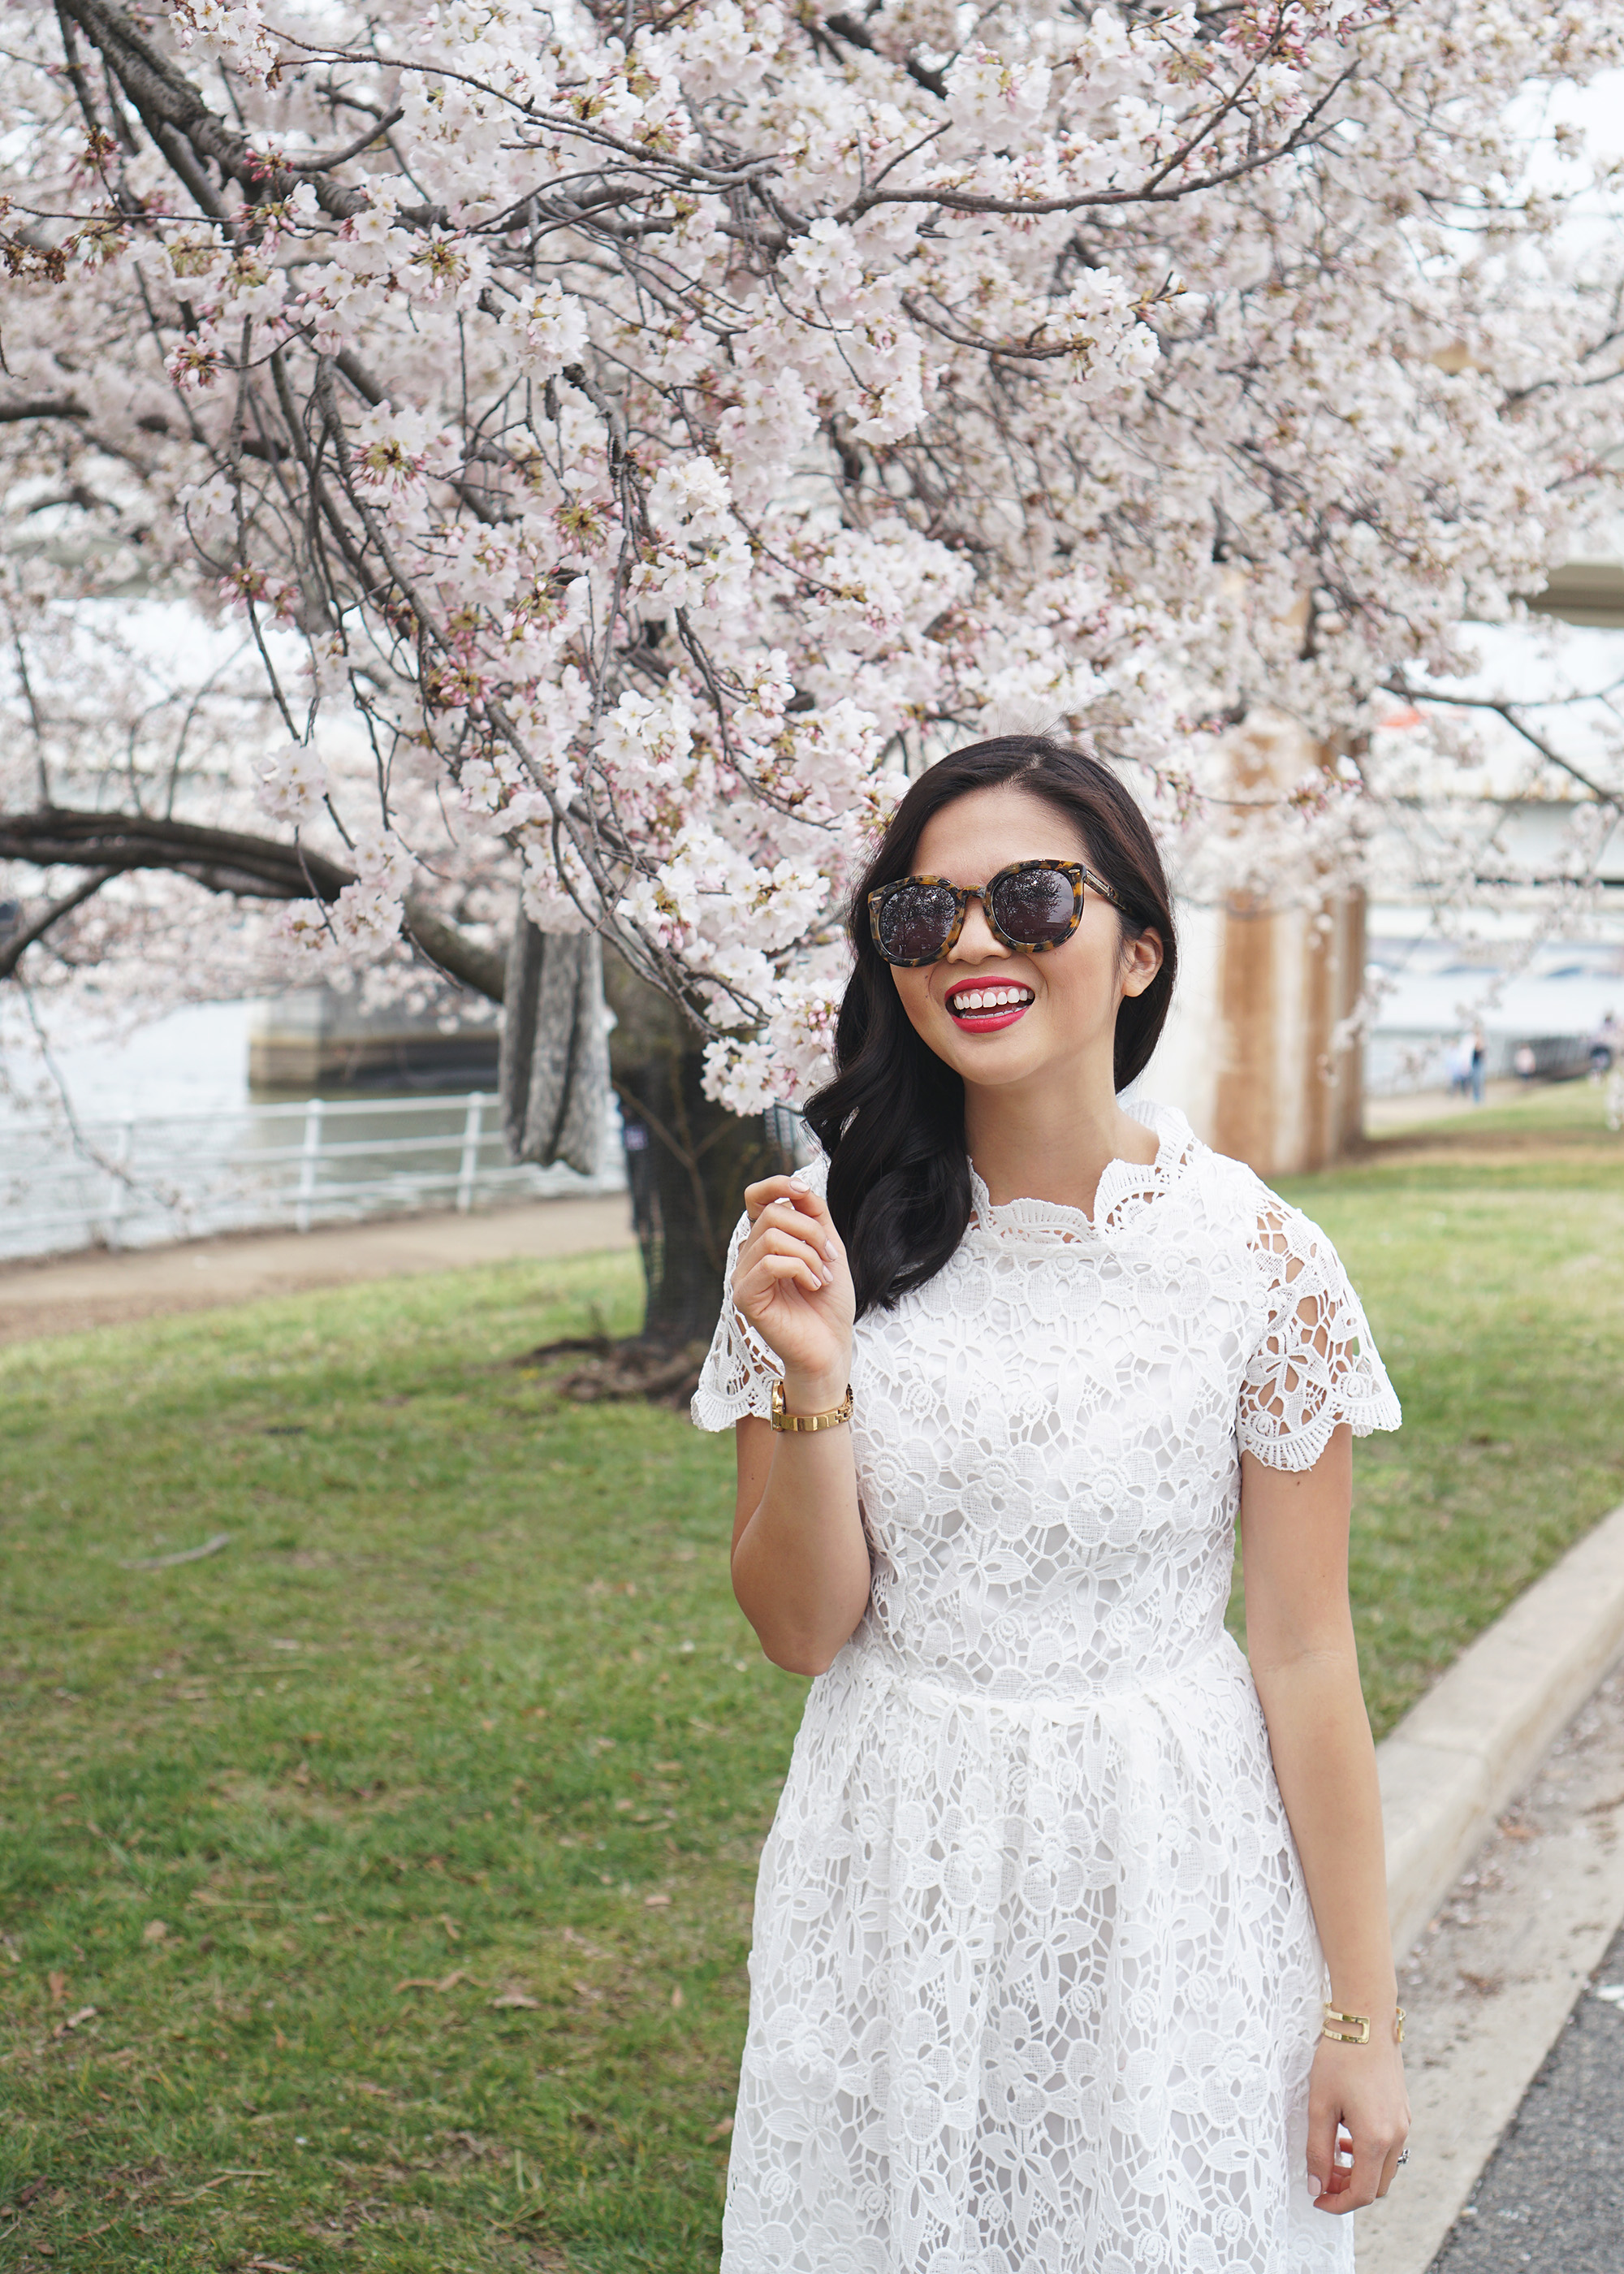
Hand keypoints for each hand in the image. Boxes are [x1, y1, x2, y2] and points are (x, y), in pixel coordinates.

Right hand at [733, 1175, 853, 1403]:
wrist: (831, 1346)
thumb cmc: (829, 1303)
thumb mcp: (829, 1248)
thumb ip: (815, 1216)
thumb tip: (801, 1185)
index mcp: (767, 1241)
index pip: (755, 1197)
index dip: (776, 1184)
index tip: (803, 1190)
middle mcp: (749, 1255)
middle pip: (773, 1215)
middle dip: (811, 1232)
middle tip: (828, 1259)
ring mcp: (743, 1276)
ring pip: (772, 1238)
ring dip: (809, 1254)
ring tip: (821, 1277)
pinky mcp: (745, 1297)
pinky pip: (770, 1263)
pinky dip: (800, 1269)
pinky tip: (812, 1286)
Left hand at [1306, 2031, 1409, 2212]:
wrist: (1366, 2021)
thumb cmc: (1339, 2059)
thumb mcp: (1320, 2105)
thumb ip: (1317, 2150)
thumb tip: (1317, 2186)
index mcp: (1376, 2139)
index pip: (1362, 2193)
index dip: (1338, 2203)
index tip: (1317, 2198)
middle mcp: (1396, 2136)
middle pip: (1377, 2186)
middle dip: (1349, 2190)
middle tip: (1322, 2180)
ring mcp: (1403, 2124)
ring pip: (1385, 2168)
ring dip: (1359, 2172)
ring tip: (1332, 2157)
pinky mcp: (1403, 2112)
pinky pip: (1389, 2147)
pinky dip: (1369, 2154)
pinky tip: (1347, 2137)